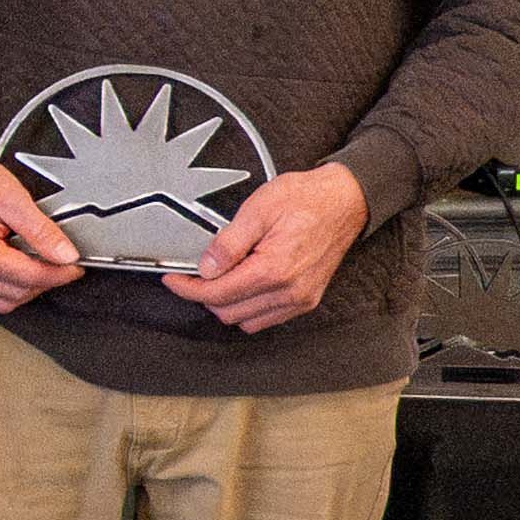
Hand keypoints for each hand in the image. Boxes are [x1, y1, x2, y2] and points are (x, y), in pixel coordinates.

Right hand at [0, 127, 85, 312]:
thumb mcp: (11, 196)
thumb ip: (41, 229)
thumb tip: (65, 254)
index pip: (28, 276)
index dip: (59, 273)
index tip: (75, 266)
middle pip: (17, 293)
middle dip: (45, 280)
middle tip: (62, 261)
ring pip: (4, 301)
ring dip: (28, 287)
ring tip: (40, 262)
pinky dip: (10, 287)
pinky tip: (19, 267)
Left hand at [166, 160, 372, 333]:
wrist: (345, 201)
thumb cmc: (307, 199)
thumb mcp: (259, 208)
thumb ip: (228, 242)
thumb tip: (206, 267)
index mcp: (274, 269)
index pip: (217, 294)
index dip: (187, 288)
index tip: (174, 278)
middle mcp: (289, 291)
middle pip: (227, 312)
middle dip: (204, 295)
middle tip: (193, 273)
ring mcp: (300, 299)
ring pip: (245, 321)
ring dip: (226, 303)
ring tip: (220, 276)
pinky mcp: (306, 300)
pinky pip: (267, 319)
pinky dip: (248, 308)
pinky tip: (243, 285)